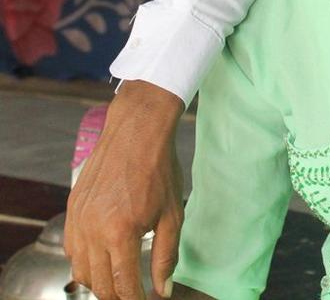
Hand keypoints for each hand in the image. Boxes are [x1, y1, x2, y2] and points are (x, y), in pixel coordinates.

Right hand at [65, 80, 184, 298]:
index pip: (123, 286)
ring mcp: (78, 220)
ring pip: (81, 270)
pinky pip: (72, 249)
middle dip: (118, 295)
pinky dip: (86, 261)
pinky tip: (103, 257)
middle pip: (99, 284)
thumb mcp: (171, 215)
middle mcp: (93, 231)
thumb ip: (166, 256)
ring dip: (100, 281)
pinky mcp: (72, 210)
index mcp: (120, 233)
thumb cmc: (159, 170)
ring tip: (121, 280)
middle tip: (135, 294)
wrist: (136, 132)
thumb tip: (162, 290)